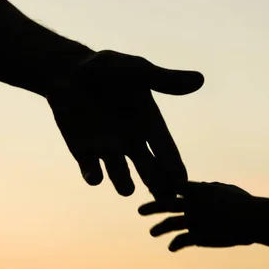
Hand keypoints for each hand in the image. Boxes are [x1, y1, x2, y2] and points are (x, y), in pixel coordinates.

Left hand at [46, 50, 203, 197]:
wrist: (67, 70)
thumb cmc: (107, 68)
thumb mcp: (136, 71)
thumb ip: (163, 80)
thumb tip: (200, 79)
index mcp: (149, 123)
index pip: (166, 150)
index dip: (174, 166)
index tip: (184, 183)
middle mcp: (132, 141)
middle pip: (150, 170)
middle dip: (158, 185)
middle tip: (167, 201)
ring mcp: (107, 149)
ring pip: (120, 174)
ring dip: (123, 182)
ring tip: (127, 188)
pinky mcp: (83, 152)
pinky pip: (90, 169)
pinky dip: (92, 174)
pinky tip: (95, 178)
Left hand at [138, 181, 256, 250]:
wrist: (252, 219)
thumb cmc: (243, 202)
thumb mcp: (225, 189)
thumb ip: (210, 187)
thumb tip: (201, 185)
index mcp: (199, 189)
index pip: (174, 186)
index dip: (163, 188)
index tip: (155, 191)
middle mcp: (192, 203)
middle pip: (166, 204)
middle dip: (151, 207)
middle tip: (140, 210)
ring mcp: (194, 220)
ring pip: (170, 224)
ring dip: (159, 229)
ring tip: (152, 232)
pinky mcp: (198, 236)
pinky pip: (181, 241)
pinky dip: (175, 245)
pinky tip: (171, 248)